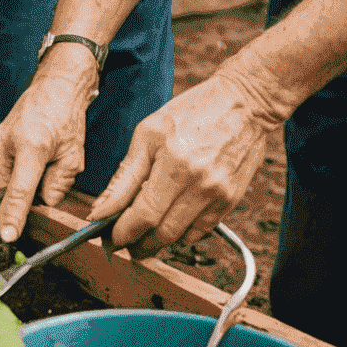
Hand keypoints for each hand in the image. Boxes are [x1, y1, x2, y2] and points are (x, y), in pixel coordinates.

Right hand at [0, 54, 97, 239]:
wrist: (55, 86)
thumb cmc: (67, 118)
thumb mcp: (73, 157)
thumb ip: (57, 186)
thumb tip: (42, 205)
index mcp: (32, 147)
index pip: (19, 191)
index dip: (13, 217)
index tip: (7, 236)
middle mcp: (7, 143)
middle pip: (9, 188)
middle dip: (25, 195)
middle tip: (48, 177)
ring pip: (5, 180)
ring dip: (22, 181)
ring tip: (42, 159)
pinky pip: (4, 168)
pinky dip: (18, 170)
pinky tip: (34, 155)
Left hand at [87, 65, 280, 251]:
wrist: (244, 103)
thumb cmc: (191, 112)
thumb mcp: (148, 133)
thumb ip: (125, 175)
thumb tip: (102, 209)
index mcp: (175, 163)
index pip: (144, 215)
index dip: (124, 232)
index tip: (111, 235)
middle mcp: (200, 185)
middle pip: (163, 234)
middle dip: (139, 243)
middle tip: (125, 240)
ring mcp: (219, 195)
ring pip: (182, 237)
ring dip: (159, 241)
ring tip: (145, 231)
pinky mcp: (231, 201)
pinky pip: (202, 231)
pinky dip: (183, 232)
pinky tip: (171, 221)